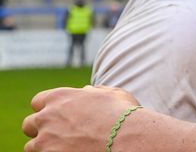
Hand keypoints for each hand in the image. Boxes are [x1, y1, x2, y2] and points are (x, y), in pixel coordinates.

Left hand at [23, 86, 139, 151]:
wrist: (126, 138)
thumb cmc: (123, 115)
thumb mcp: (112, 94)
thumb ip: (94, 91)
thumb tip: (86, 91)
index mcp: (59, 97)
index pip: (38, 102)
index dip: (48, 109)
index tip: (57, 117)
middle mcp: (47, 117)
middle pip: (29, 124)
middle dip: (41, 129)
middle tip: (57, 135)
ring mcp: (45, 140)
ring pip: (33, 146)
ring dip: (45, 147)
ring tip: (65, 148)